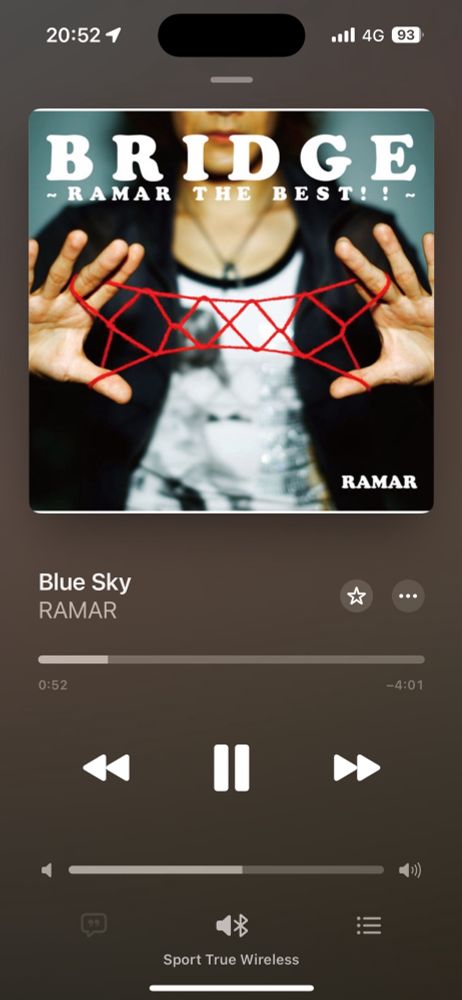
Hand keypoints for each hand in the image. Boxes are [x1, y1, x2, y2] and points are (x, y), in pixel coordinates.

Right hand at [29, 230, 144, 403]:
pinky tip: (30, 245)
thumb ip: (101, 380)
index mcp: (83, 312)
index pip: (107, 290)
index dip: (121, 272)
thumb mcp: (75, 370)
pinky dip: (26, 265)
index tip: (136, 250)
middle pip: (88, 280)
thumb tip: (128, 397)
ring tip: (79, 236)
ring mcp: (45, 298)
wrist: (20, 358)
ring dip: (67, 256)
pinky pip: (24, 281)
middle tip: (120, 245)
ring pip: (58, 276)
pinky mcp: (22, 301)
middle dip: (103, 264)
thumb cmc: (49, 359)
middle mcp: (67, 300)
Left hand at [331, 224, 433, 397]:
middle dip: (360, 263)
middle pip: (377, 279)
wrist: (441, 368)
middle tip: (341, 244)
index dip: (350, 275)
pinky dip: (435, 259)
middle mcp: (399, 302)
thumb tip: (333, 393)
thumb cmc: (412, 367)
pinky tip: (429, 238)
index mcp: (383, 314)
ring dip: (394, 252)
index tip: (336, 258)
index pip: (363, 291)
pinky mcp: (441, 302)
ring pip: (406, 273)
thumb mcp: (387, 374)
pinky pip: (438, 278)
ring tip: (381, 229)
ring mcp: (420, 299)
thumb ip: (361, 380)